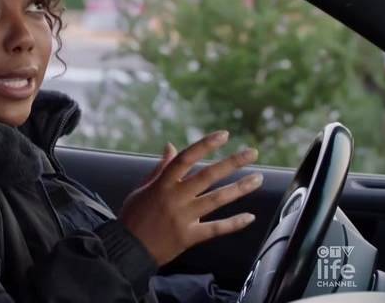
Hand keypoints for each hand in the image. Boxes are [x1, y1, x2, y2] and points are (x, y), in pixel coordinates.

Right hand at [119, 131, 262, 265]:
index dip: (205, 145)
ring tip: (258, 179)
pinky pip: (215, 229)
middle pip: (207, 176)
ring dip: (239, 188)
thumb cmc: (133, 216)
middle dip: (232, 163)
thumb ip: (160, 168)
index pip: (186, 159)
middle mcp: (174, 198)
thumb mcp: (142, 188)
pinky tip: (250, 217)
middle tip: (252, 152)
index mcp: (162, 184)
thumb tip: (171, 146)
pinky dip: (233, 223)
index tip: (224, 135)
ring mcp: (183, 218)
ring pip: (216, 200)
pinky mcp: (188, 237)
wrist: (127, 248)